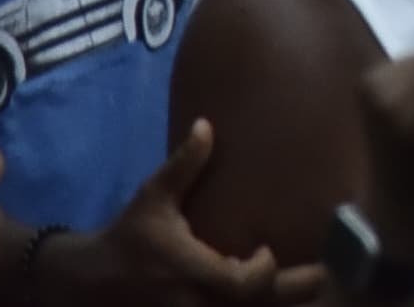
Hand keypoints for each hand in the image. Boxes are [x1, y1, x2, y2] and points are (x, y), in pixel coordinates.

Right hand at [56, 119, 322, 304]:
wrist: (90, 282)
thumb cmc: (129, 236)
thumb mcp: (153, 197)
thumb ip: (183, 164)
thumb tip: (206, 124)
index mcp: (187, 270)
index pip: (239, 284)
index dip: (261, 272)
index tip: (266, 251)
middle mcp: (193, 300)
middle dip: (291, 293)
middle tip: (323, 274)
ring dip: (276, 304)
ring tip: (310, 286)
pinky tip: (275, 298)